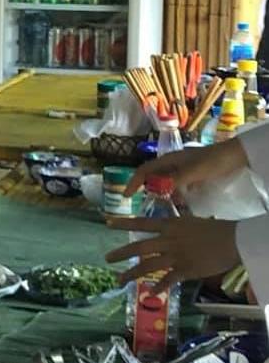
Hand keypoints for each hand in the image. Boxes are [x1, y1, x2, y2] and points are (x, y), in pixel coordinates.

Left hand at [105, 216, 241, 289]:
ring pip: (147, 265)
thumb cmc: (216, 229)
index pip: (142, 223)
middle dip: (121, 253)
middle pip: (139, 247)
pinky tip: (150, 294)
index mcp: (170, 225)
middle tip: (107, 258)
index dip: (124, 223)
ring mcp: (175, 256)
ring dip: (131, 274)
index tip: (107, 224)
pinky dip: (159, 287)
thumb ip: (176, 226)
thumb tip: (167, 227)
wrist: (234, 241)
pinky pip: (168, 280)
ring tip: (118, 280)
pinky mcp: (185, 270)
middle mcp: (168, 240)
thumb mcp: (190, 222)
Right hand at [124, 137, 246, 196]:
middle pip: (153, 176)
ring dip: (161, 192)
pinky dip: (174, 194)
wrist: (236, 155)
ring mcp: (183, 169)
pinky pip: (178, 185)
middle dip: (146, 188)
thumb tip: (156, 190)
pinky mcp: (193, 175)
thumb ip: (174, 180)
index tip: (127, 196)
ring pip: (165, 181)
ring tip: (161, 206)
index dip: (133, 182)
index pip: (144, 170)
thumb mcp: (193, 172)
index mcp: (169, 160)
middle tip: (143, 203)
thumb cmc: (213, 161)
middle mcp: (173, 163)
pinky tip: (179, 203)